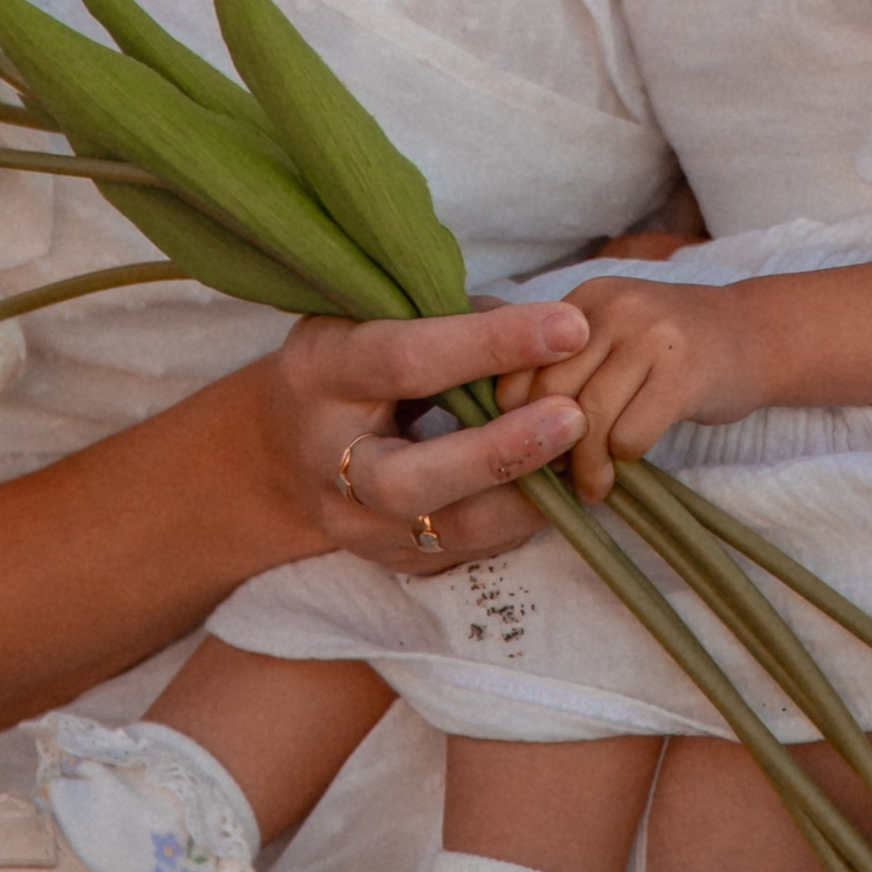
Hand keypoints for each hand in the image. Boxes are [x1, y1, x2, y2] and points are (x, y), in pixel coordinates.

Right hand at [271, 305, 589, 573]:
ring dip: (523, 498)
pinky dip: (517, 520)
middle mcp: (324, 458)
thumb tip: (553, 332)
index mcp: (320, 371)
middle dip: (499, 452)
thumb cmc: (357, 352)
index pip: (404, 361)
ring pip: (443, 532)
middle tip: (574, 416)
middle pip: (408, 480)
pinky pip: (463, 552)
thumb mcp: (382, 312)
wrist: (291, 437)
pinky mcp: (385, 559)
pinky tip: (556, 487)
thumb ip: (457, 317)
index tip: (570, 328)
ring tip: (581, 456)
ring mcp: (349, 522)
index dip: (489, 344)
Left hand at [496, 279, 757, 503]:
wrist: (758, 336)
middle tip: (557, 478)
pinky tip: (629, 469)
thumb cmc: (673, 350)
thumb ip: (566, 363)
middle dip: (547, 446)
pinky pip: (631, 434)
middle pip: (550, 394)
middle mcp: (613, 308)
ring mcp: (650, 335)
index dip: (516, 415)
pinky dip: (625, 461)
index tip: (530, 446)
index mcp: (585, 300)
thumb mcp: (614, 335)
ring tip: (591, 488)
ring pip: (589, 419)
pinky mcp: (684, 372)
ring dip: (586, 468)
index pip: (521, 364)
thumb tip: (502, 425)